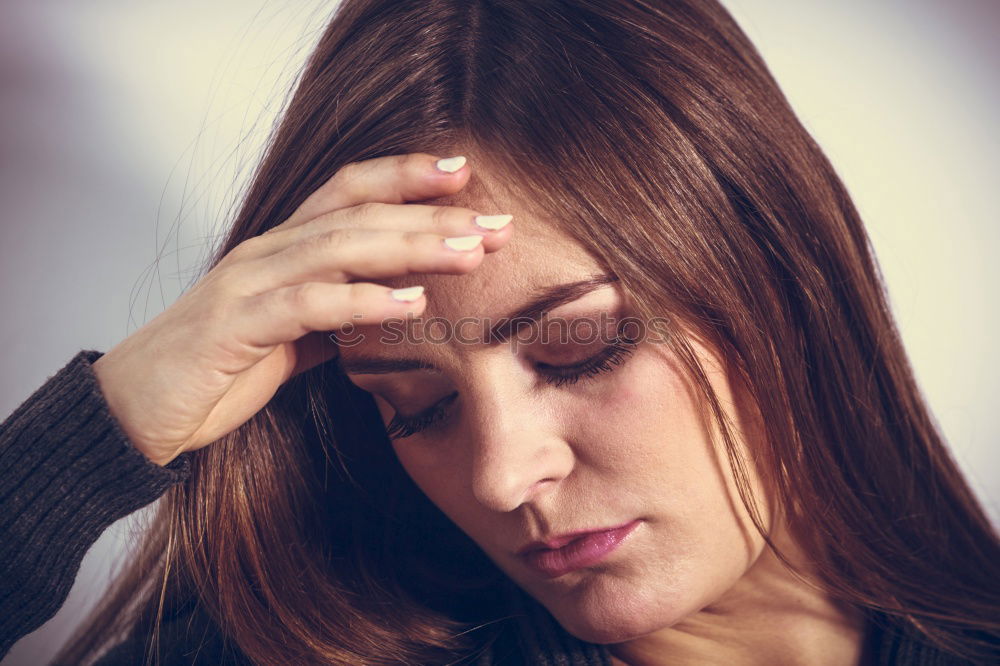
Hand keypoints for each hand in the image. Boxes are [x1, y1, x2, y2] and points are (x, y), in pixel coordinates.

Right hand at [92, 153, 511, 465]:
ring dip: (410, 246)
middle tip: (495, 223)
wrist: (135, 412)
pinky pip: (308, 304)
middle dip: (431, 214)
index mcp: (281, 249)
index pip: (349, 192)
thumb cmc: (214, 371)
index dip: (404, 175)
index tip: (464, 176)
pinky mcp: (236, 324)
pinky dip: (362, 301)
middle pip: (358, 213)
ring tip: (468, 252)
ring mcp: (249, 283)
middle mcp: (267, 252)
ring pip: (339, 246)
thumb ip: (329, 316)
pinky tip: (410, 303)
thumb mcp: (286, 337)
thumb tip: (382, 312)